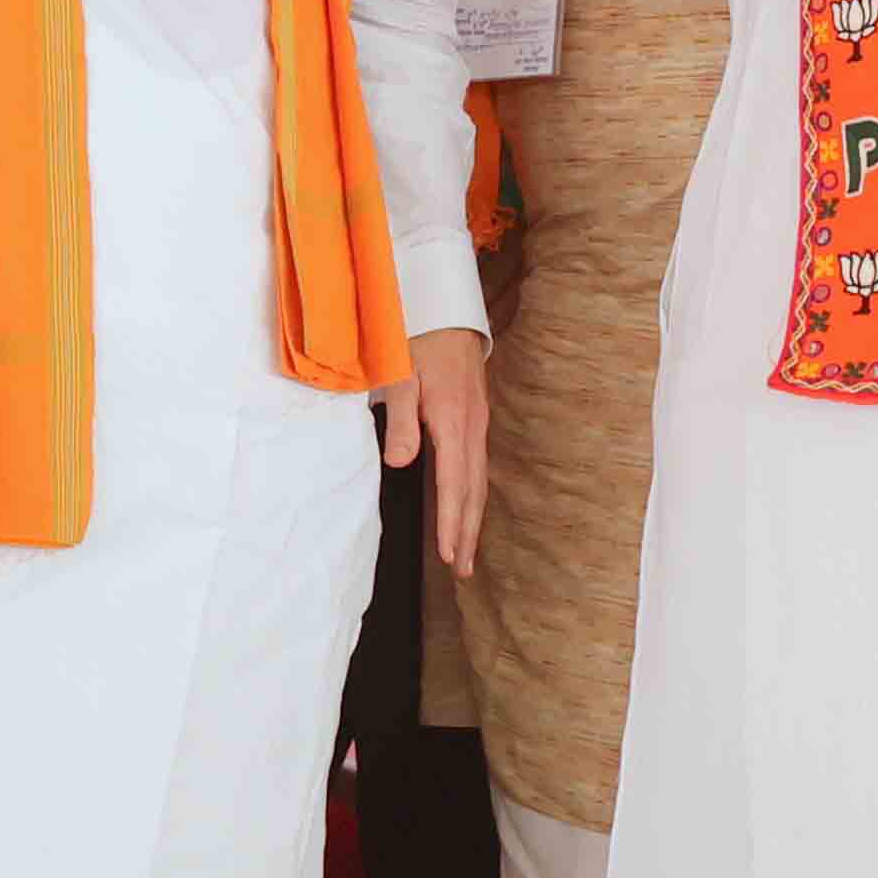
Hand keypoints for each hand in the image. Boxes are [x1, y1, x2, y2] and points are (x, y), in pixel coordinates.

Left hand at [377, 326, 489, 577]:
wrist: (446, 308)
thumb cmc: (417, 337)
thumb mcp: (400, 371)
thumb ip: (400, 417)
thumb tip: (401, 463)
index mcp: (453, 420)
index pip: (454, 483)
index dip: (452, 521)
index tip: (449, 554)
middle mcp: (471, 426)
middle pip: (473, 489)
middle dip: (468, 532)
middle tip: (462, 570)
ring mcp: (477, 422)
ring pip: (478, 480)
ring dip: (472, 517)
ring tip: (465, 552)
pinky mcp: (473, 417)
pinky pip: (476, 465)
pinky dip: (472, 494)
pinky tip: (466, 507)